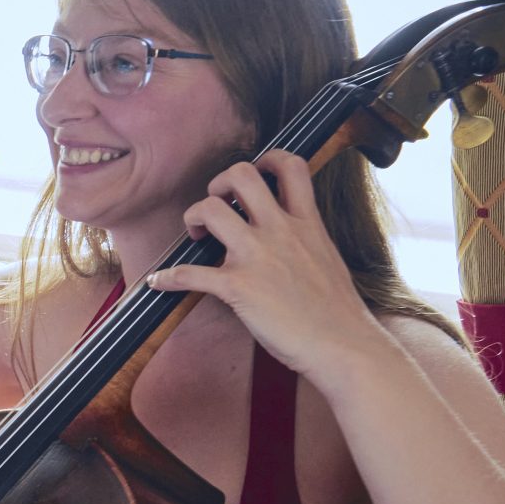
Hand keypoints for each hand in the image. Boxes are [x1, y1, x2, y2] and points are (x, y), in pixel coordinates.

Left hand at [145, 153, 392, 381]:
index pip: (290, 166)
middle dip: (218, 183)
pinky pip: (190, 273)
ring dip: (192, 217)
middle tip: (216, 204)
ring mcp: (257, 257)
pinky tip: (160, 282)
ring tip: (196, 235)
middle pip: (241, 175)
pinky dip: (168, 277)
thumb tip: (291, 235)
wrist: (343, 345)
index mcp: (306, 222)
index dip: (267, 158)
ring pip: (209, 210)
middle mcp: (280, 231)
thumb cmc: (338, 311)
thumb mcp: (328, 257)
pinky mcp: (238, 287)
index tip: (255, 172)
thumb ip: (306, 237)